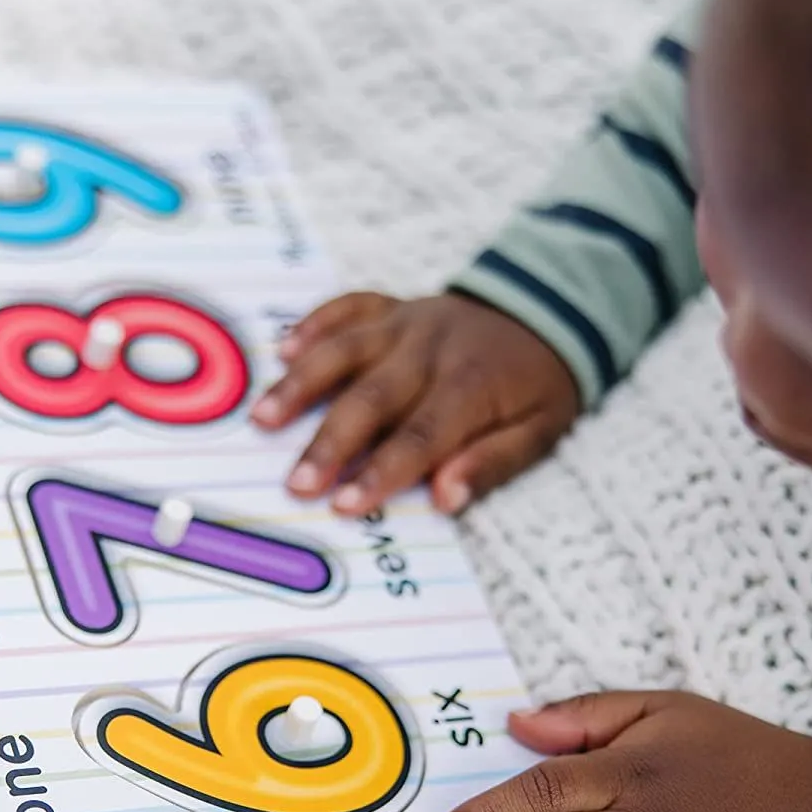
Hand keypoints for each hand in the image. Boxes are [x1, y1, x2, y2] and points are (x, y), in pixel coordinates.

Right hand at [250, 291, 578, 516]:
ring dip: (302, 385)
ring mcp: (406, 322)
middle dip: (332, 443)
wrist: (549, 310)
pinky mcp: (389, 306)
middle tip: (296, 483)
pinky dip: (314, 325)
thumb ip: (493, 463)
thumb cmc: (536, 387)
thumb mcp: (540, 432)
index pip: (423, 436)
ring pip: (347, 350)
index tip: (345, 505)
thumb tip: (447, 499)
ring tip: (263, 418)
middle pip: (374, 398)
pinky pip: (347, 307)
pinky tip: (283, 351)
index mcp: (472, 385)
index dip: (382, 472)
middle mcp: (432, 349)